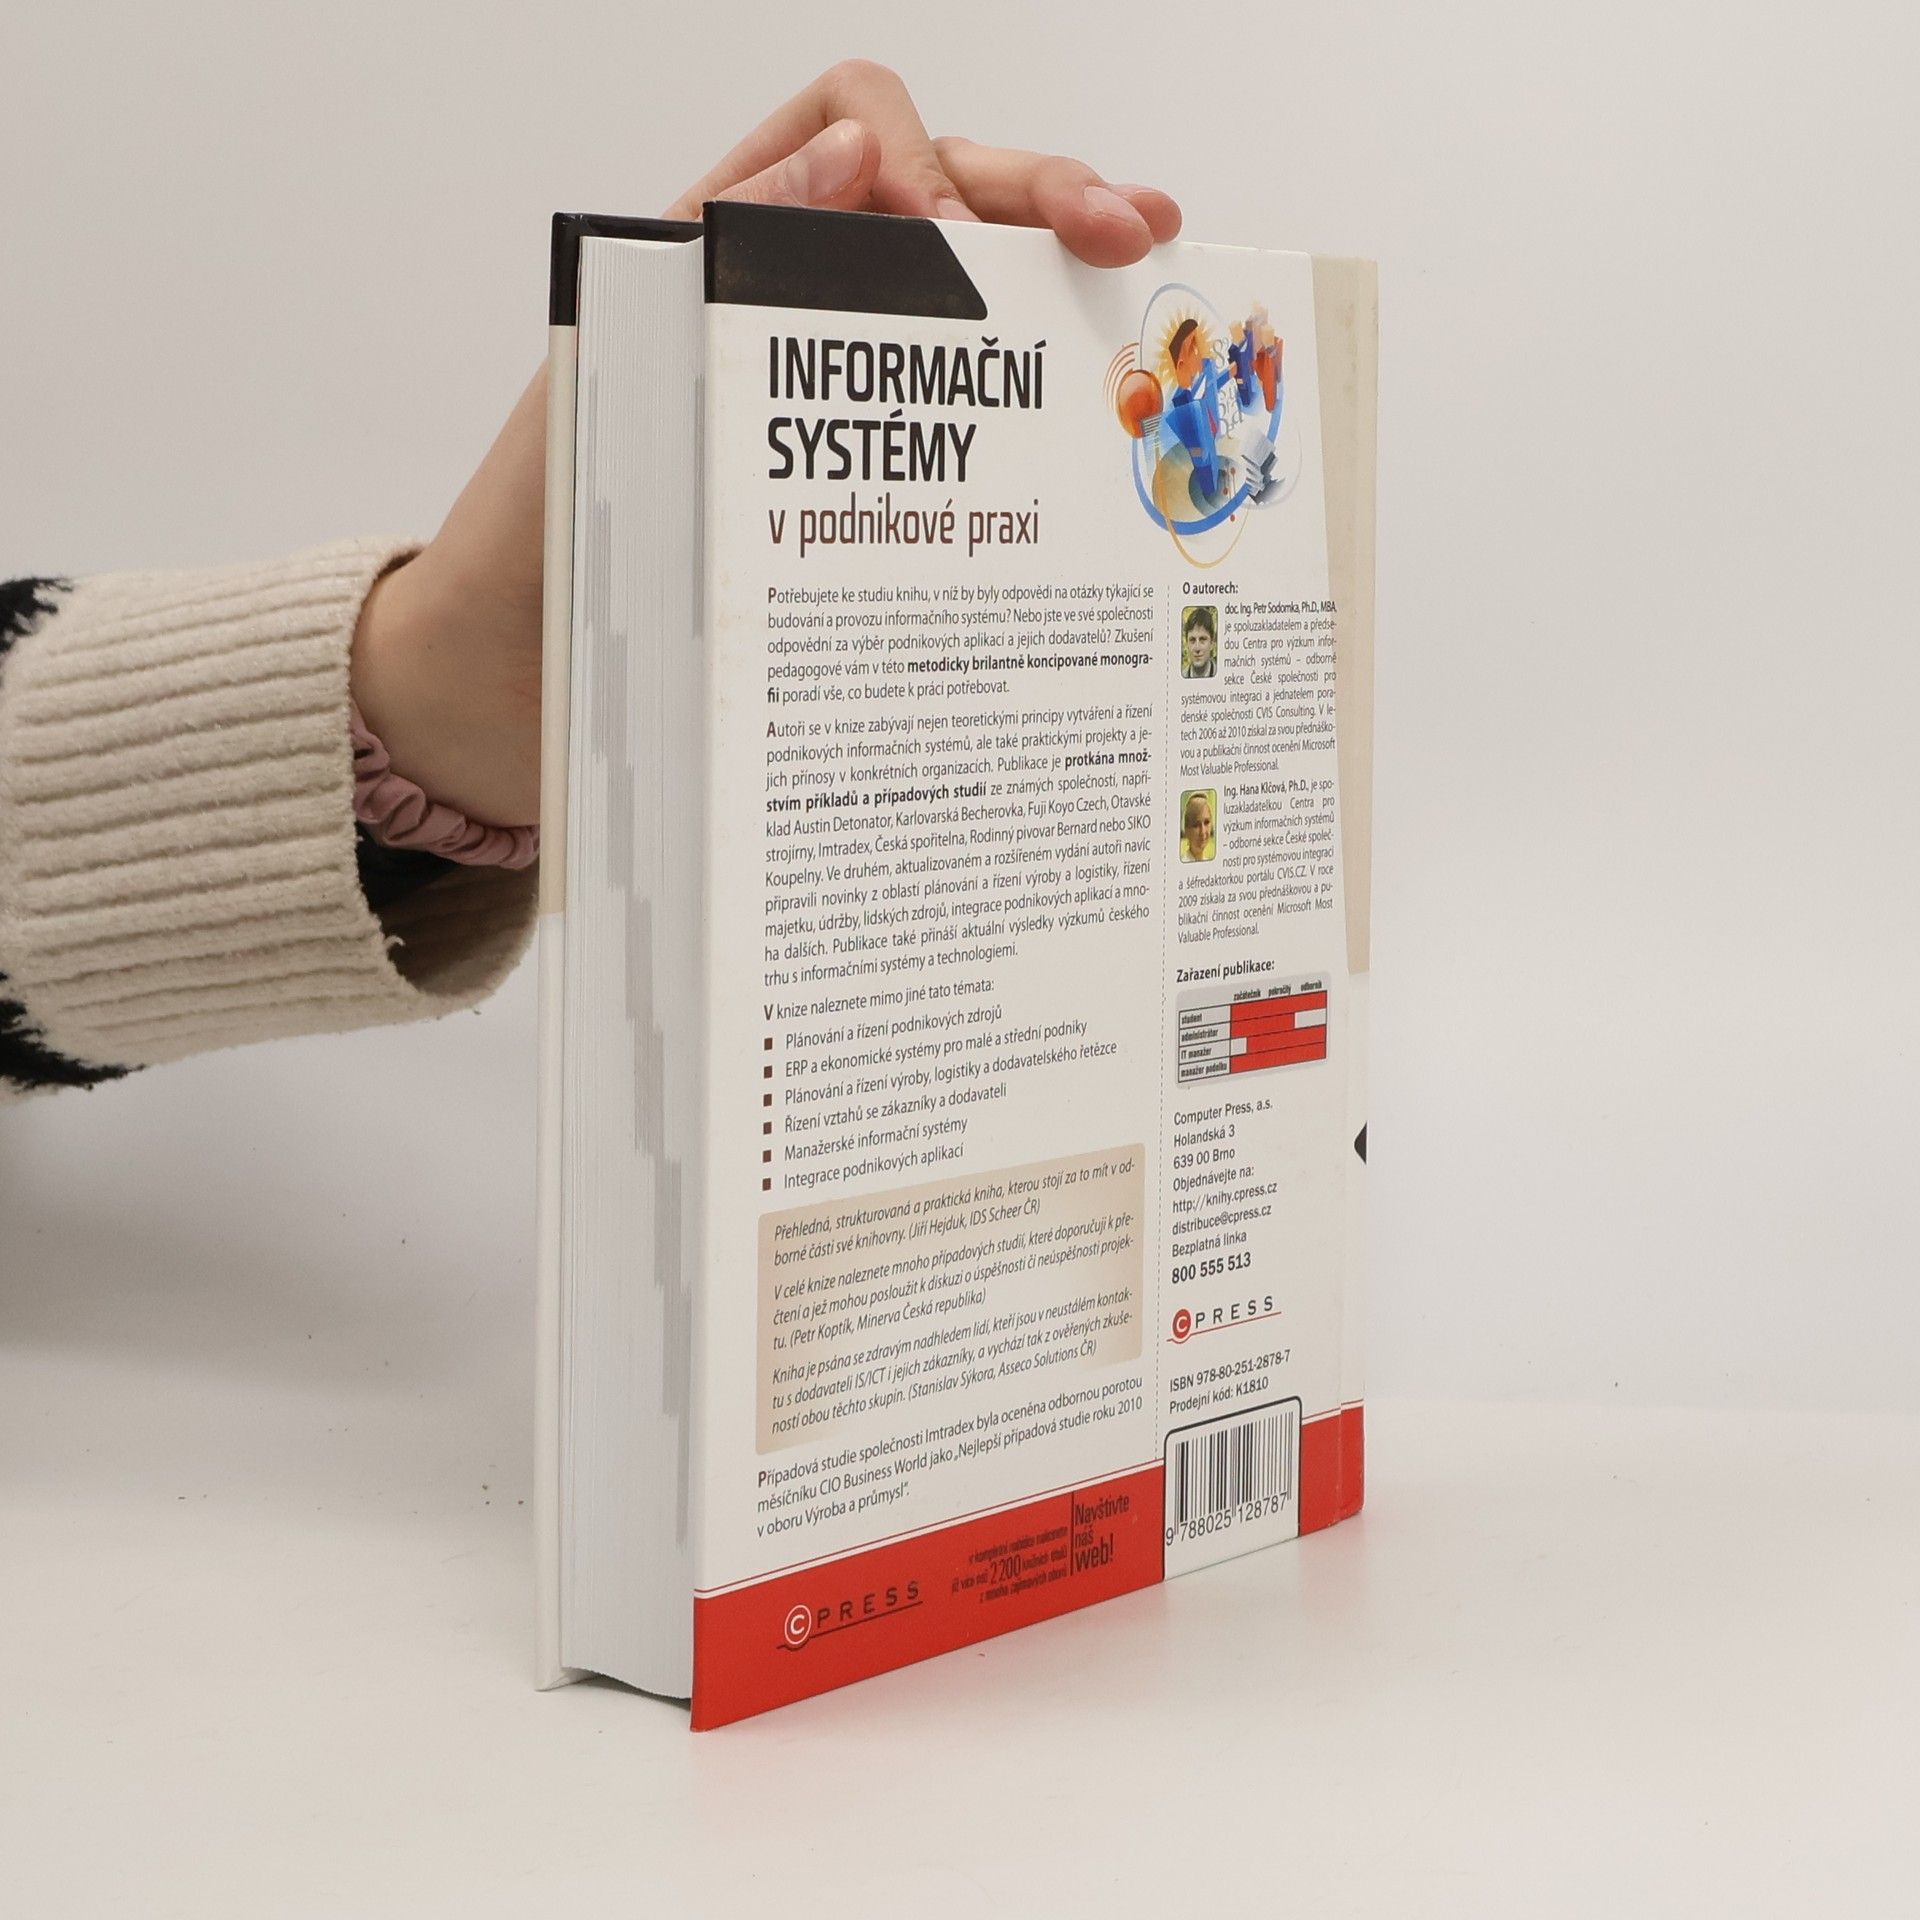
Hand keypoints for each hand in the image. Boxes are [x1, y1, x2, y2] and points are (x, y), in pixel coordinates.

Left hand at [351, 62, 1182, 827]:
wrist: (504, 691)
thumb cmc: (531, 544)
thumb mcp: (609, 380)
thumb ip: (709, 258)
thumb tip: (848, 152)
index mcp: (716, 253)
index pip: (851, 127)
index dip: (922, 158)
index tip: (950, 244)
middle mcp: (788, 314)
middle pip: (945, 205)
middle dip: (1046, 199)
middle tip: (1130, 232)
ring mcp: (834, 407)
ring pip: (970, 316)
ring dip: (1061, 293)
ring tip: (1143, 285)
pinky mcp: (860, 501)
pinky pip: (957, 439)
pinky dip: (1029, 418)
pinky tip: (1093, 425)